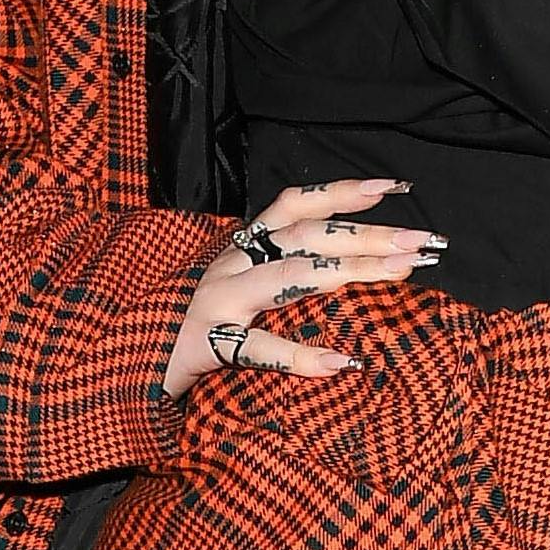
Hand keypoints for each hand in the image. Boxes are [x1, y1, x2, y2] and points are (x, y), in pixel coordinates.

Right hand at [159, 178, 442, 397]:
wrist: (126, 362)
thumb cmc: (196, 323)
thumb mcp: (240, 287)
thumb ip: (285, 273)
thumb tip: (362, 266)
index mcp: (243, 246)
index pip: (296, 205)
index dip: (343, 192)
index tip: (395, 187)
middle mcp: (233, 263)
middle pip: (308, 235)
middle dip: (369, 234)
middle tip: (423, 242)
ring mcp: (219, 300)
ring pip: (290, 276)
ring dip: (350, 270)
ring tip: (401, 274)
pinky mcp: (205, 343)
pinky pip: (258, 347)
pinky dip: (301, 356)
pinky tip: (342, 362)